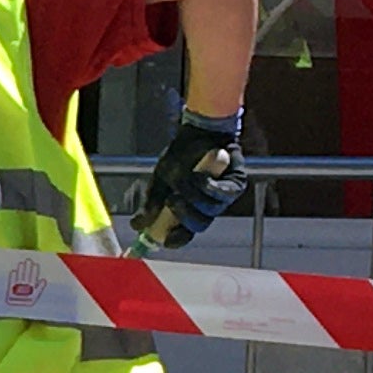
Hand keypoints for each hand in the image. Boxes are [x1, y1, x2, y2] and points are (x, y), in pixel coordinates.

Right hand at [132, 113, 247, 249]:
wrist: (197, 133)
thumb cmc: (180, 157)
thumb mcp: (160, 179)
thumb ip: (151, 202)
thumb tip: (137, 225)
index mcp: (187, 211)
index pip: (184, 233)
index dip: (176, 239)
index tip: (165, 238)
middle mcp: (206, 208)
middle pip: (199, 225)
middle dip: (185, 215)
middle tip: (172, 200)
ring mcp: (222, 198)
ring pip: (211, 209)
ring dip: (195, 196)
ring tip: (185, 179)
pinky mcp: (235, 184)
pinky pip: (225, 194)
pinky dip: (212, 188)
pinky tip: (202, 177)